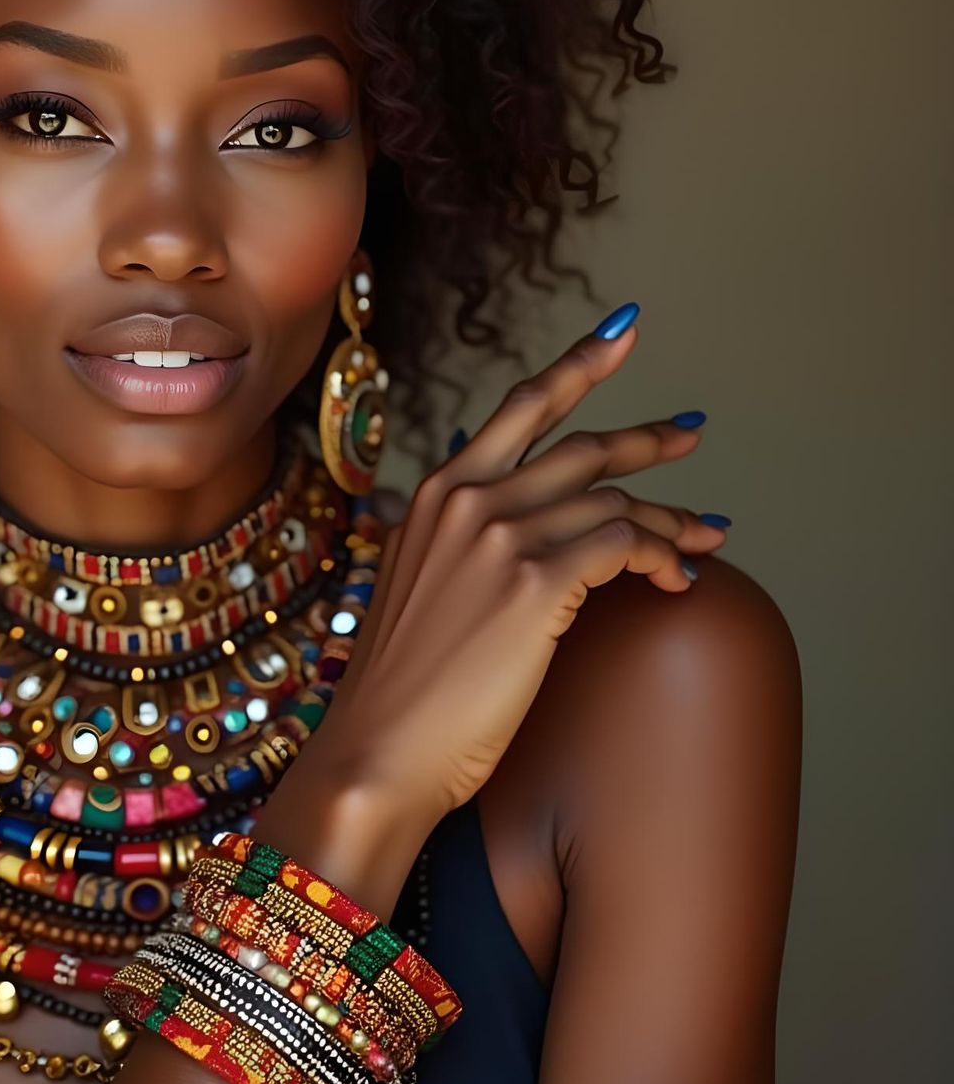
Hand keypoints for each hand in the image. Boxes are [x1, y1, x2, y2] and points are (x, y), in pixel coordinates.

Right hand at [311, 304, 726, 832]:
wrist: (377, 750)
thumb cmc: (399, 688)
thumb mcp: (415, 587)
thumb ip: (455, 542)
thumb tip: (506, 533)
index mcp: (435, 493)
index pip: (518, 407)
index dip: (577, 365)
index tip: (621, 333)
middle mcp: (466, 498)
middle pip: (579, 445)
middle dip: (646, 436)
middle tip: (689, 433)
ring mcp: (498, 536)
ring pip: (612, 499)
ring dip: (669, 518)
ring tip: (706, 533)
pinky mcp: (534, 582)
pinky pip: (622, 546)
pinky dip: (659, 557)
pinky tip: (676, 580)